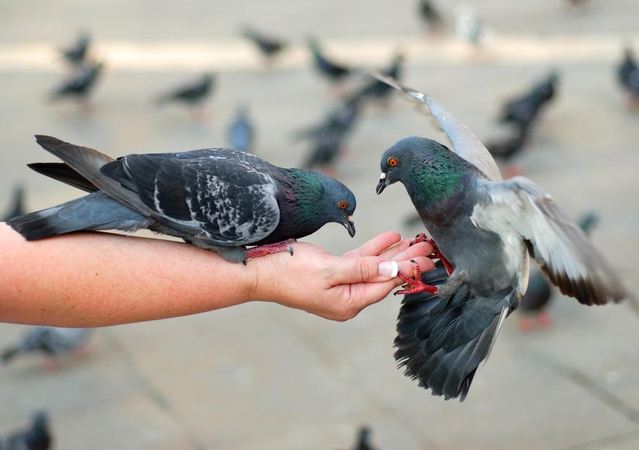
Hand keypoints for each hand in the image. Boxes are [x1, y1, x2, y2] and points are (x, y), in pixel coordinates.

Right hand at [250, 231, 434, 320]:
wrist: (259, 270)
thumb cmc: (289, 272)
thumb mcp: (329, 270)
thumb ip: (362, 269)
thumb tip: (392, 269)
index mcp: (347, 303)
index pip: (385, 285)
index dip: (407, 270)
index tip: (426, 259)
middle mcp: (348, 298)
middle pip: (384, 276)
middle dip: (407, 261)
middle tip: (429, 247)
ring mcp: (341, 285)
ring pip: (375, 267)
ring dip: (394, 253)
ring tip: (416, 240)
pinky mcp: (334, 272)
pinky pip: (361, 261)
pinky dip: (376, 249)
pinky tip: (391, 238)